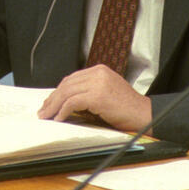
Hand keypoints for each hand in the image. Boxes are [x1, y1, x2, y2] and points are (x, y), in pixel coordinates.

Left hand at [37, 65, 151, 130]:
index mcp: (99, 70)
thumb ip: (88, 93)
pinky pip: (73, 102)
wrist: (145, 116)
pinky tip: (59, 118)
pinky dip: (63, 111)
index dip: (58, 91)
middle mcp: (98, 73)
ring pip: (67, 92)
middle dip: (53, 99)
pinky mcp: (98, 95)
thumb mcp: (105, 95)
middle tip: (43, 111)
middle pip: (67, 84)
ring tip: (47, 116)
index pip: (72, 79)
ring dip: (54, 106)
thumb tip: (64, 103)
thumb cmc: (127, 110)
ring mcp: (98, 83)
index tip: (49, 102)